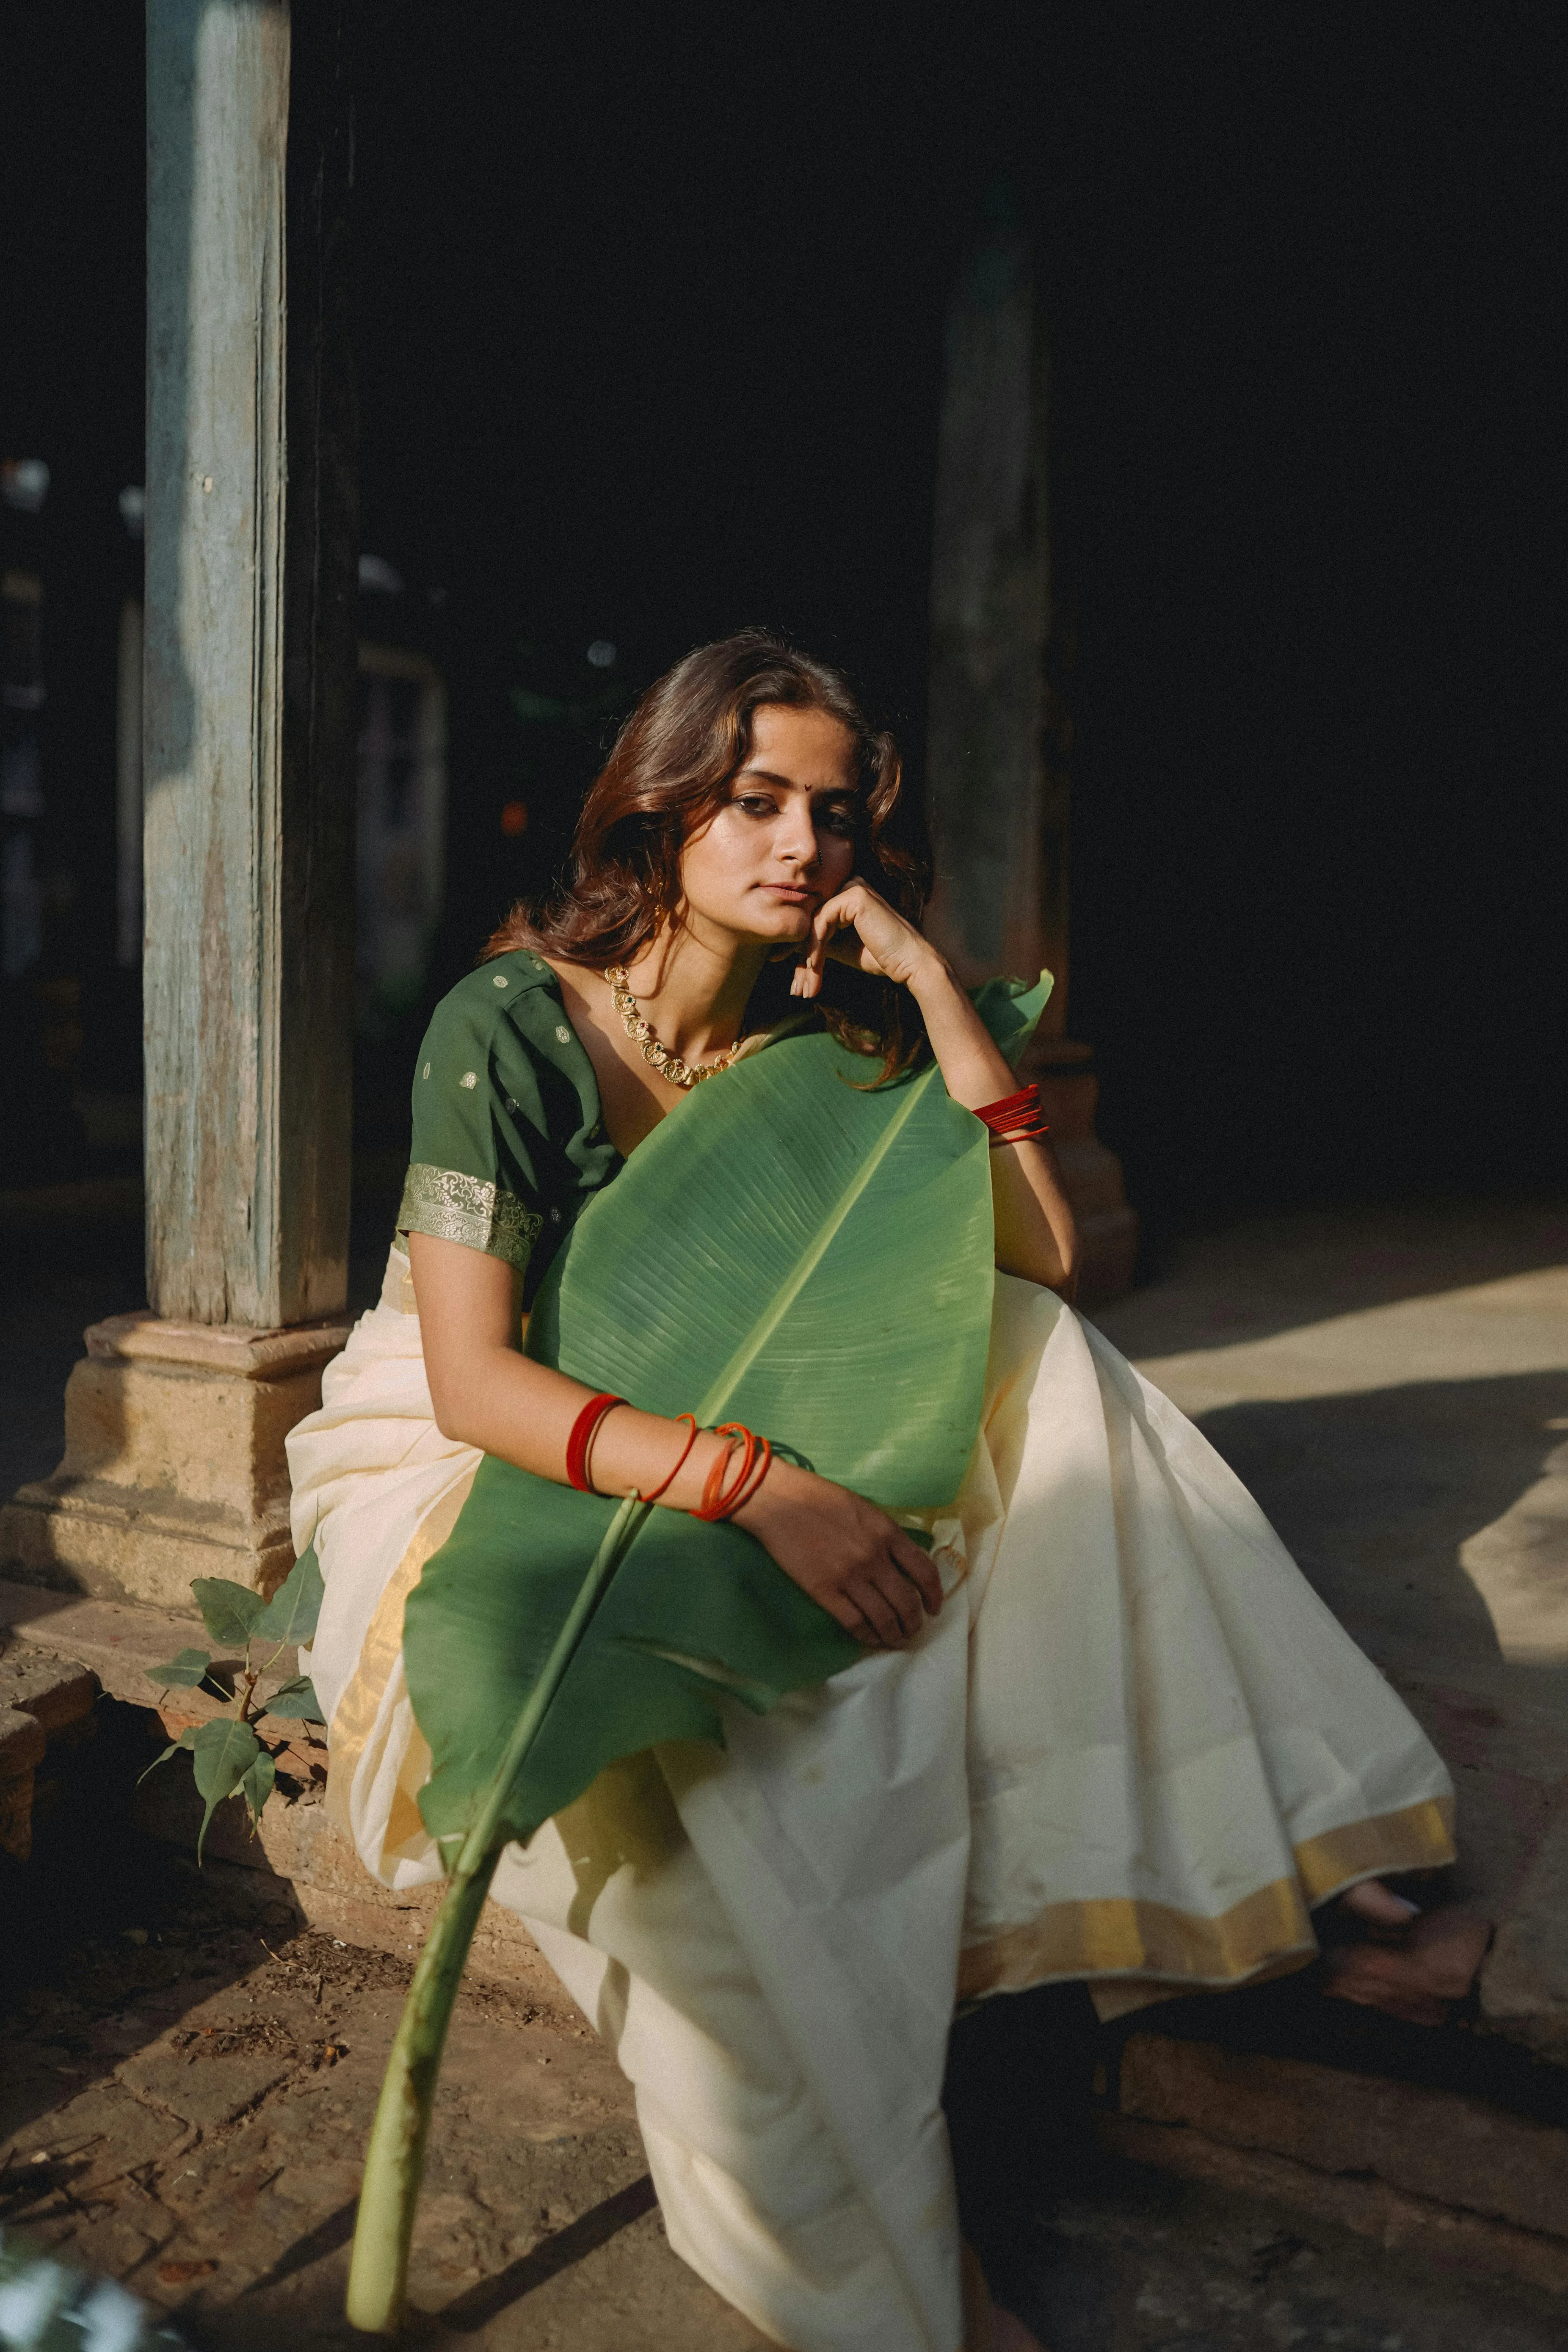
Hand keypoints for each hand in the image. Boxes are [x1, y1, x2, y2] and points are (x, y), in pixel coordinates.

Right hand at [731, 1455, 942, 1646]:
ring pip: (883, 1618)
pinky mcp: (824, 1591)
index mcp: (887, 1533)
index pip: (924, 1571)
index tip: (935, 1608)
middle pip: (906, 1601)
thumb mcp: (864, 1509)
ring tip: (895, 1640)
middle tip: (913, 1629)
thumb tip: (901, 1562)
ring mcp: (850, 1576)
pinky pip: (854, 1622)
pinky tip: (871, 1639)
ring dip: (894, 1634)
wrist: (780, 1501)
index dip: (935, 1595)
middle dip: (914, 1622)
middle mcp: (874, 1557)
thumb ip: (885, 1534)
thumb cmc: (819, 1498)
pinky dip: (867, 1636)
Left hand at [790, 879, 945, 1000]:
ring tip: (805, 988)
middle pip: (810, 920)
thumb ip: (819, 940)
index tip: (790, 974)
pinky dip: (815, 948)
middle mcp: (849, 885)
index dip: (798, 947)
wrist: (910, 963)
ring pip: (813, 924)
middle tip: (796, 989)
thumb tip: (790, 945)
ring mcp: (853, 887)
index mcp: (847, 894)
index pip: (813, 917)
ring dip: (806, 959)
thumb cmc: (881, 957)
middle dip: (799, 957)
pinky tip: (814, 968)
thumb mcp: (841, 947)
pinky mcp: (854, 895)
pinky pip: (822, 923)